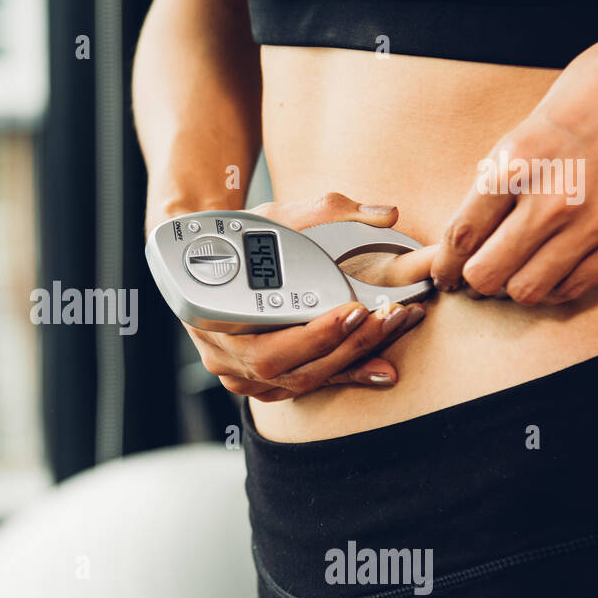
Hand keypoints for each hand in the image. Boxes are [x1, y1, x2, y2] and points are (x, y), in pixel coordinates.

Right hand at [184, 193, 433, 400]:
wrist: (207, 252)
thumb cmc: (236, 235)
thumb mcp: (276, 215)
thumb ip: (329, 211)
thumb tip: (387, 213)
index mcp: (214, 319)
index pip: (268, 345)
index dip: (317, 335)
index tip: (356, 311)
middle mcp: (223, 354)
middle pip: (291, 371)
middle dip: (347, 348)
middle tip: (387, 319)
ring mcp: (238, 373)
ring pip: (299, 383)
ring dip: (351, 363)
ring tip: (390, 333)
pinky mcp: (256, 380)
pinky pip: (301, 386)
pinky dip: (340, 375)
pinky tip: (375, 363)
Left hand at [430, 5, 597, 304]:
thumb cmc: (580, 110)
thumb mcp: (517, 139)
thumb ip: (489, 195)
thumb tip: (457, 249)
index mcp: (514, 166)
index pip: (460, 239)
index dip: (444, 265)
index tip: (443, 273)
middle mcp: (554, 198)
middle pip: (487, 275)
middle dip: (475, 279)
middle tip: (479, 272)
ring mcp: (596, 222)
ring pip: (527, 291)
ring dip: (514, 285)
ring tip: (518, 267)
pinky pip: (574, 288)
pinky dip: (555, 285)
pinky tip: (553, 265)